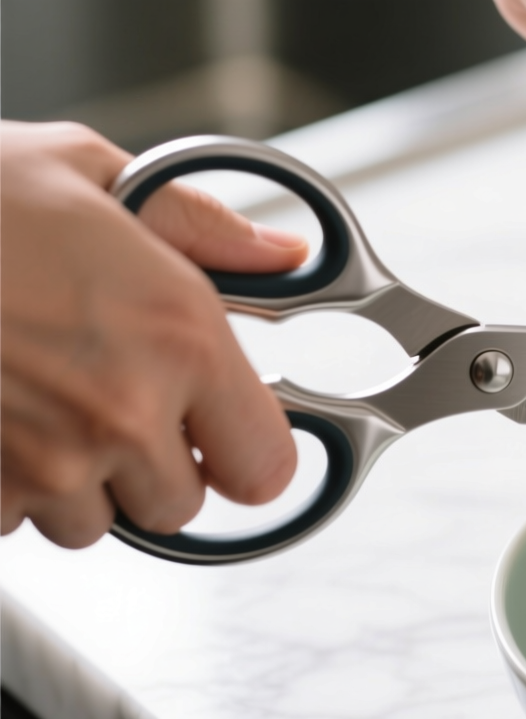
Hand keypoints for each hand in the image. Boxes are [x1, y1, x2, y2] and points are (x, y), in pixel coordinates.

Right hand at [1, 122, 305, 547]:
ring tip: (24, 392)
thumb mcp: (85, 170)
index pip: (265, 468)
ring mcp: (41, 463)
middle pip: (175, 506)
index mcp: (179, 336)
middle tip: (99, 392)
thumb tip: (280, 257)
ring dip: (66, 477)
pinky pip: (8, 522)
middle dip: (147, 463)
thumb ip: (199, 225)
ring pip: (87, 521)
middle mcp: (122, 413)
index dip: (242, 452)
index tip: (218, 430)